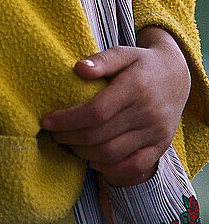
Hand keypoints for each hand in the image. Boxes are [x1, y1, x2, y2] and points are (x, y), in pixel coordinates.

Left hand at [40, 27, 190, 186]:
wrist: (177, 76)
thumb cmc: (141, 63)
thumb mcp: (122, 53)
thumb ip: (101, 60)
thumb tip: (78, 69)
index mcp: (135, 88)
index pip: (95, 112)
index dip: (67, 120)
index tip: (46, 121)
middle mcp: (147, 113)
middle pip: (99, 136)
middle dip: (70, 138)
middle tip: (55, 134)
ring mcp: (155, 133)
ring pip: (112, 155)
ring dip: (84, 153)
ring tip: (70, 144)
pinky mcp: (160, 147)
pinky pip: (134, 168)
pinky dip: (111, 171)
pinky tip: (94, 162)